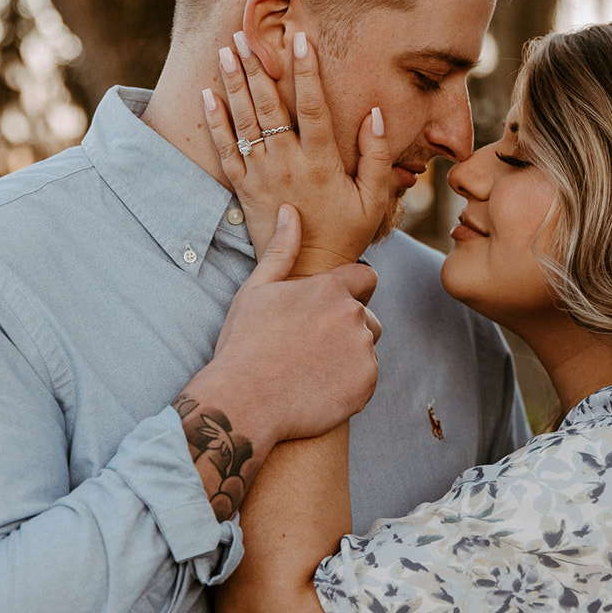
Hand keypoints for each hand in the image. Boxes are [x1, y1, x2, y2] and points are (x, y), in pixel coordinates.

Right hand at [182, 205, 381, 449]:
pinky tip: (317, 389)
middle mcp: (353, 315)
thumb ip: (283, 250)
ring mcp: (363, 351)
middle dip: (347, 328)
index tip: (325, 311)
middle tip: (309, 348)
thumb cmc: (245, 343)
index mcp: (330, 288)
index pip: (366, 279)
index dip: (350, 293)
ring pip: (366, 349)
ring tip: (311, 370)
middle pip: (367, 317)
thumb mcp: (257, 290)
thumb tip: (291, 211)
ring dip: (348, 356)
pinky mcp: (366, 383)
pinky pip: (366, 379)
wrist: (244, 401)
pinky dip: (349, 385)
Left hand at [205, 30, 391, 273]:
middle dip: (257, 66)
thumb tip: (375, 114)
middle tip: (244, 33)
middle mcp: (287, 163)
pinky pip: (225, 150)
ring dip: (233, 83)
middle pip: (269, 105)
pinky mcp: (244, 188)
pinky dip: (215, 121)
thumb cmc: (347, 234)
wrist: (306, 272)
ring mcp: (261, 174)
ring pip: (244, 121)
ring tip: (226, 50)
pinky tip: (208, 94)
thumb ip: (376, 156)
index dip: (306, 71)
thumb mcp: (374, 199)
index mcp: (321, 162)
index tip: (300, 39)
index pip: (312, 106)